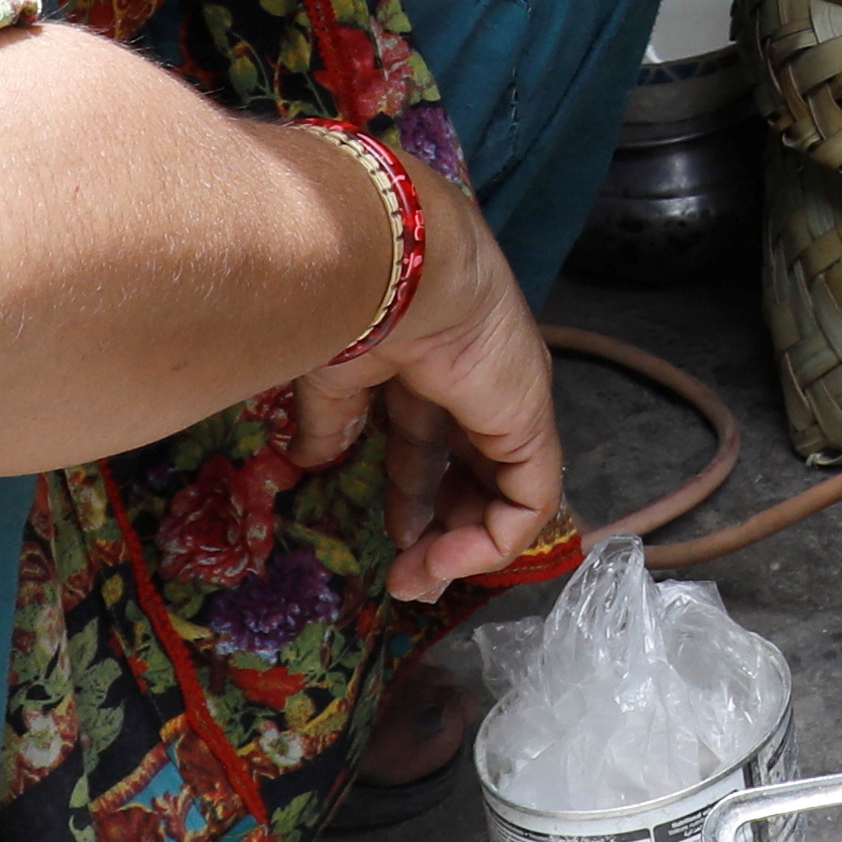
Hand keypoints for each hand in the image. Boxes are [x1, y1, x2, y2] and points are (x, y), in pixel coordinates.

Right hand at [285, 138, 568, 602]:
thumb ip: (330, 420)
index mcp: (434, 363)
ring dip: (465, 545)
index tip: (392, 536)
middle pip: (475, 473)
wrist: (397, 262)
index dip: (416, 494)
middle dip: (444, 531)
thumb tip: (310, 459)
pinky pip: (528, 500)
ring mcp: (512, 403)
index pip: (436, 441)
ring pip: (506, 493)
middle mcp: (482, 384)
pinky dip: (492, 540)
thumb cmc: (357, 302)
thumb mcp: (332, 373)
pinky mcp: (531, 422)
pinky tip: (446, 558)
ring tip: (420, 579)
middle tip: (408, 579)